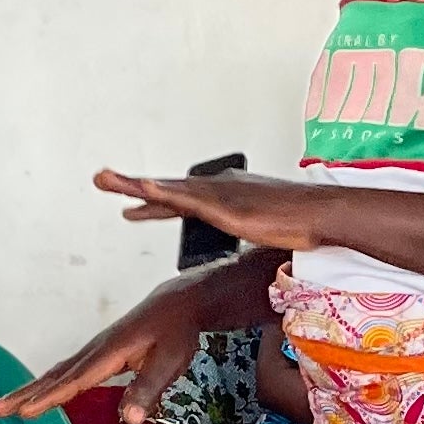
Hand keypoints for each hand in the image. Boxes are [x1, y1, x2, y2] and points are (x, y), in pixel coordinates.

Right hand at [0, 273, 213, 423]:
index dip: (49, 398)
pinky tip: (42, 393)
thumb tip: (128, 420)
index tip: (24, 411)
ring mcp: (96, 350)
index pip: (74, 380)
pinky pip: (67, 370)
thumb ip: (148, 390)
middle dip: (26, 393)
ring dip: (31, 389)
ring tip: (6, 405)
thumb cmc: (177, 330)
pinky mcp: (100, 353)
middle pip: (55, 375)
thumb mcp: (170, 361)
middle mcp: (96, 350)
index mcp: (109, 352)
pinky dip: (49, 383)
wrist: (180, 302)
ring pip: (57, 372)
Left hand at [94, 167, 345, 257]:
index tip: (134, 203)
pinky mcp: (223, 205)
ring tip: (106, 179)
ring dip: (134, 184)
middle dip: (133, 185)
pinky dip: (160, 193)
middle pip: (167, 190)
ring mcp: (219, 194)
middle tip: (102, 179)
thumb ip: (250, 234)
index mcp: (225, 194)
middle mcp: (217, 188)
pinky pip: (184, 199)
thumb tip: (251, 244)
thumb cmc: (300, 223)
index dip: (155, 202)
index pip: (182, 199)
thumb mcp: (264, 232)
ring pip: (167, 189)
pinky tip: (140, 189)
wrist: (320, 214)